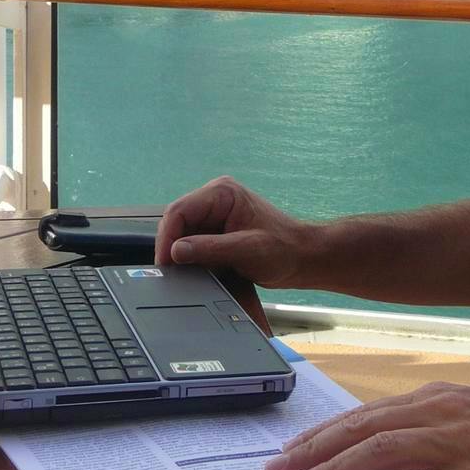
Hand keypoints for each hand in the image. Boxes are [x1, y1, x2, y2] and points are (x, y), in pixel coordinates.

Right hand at [155, 176, 316, 288]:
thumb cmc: (284, 249)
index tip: (165, 265)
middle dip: (171, 248)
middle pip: (176, 222)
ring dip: (180, 255)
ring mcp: (214, 215)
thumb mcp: (247, 250)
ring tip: (184, 276)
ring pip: (181, 234)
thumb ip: (210, 249)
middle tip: (170, 276)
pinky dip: (190, 259)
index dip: (167, 238)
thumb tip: (176, 251)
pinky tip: (195, 273)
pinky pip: (192, 243)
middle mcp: (215, 199)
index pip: (179, 211)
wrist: (303, 258)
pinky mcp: (215, 231)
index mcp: (222, 192)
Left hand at [261, 381, 469, 469]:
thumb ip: (426, 431)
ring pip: (390, 452)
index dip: (322, 435)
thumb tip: (378, 452)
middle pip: (365, 430)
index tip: (286, 454)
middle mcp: (441, 415)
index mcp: (434, 403)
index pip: (364, 416)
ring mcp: (463, 445)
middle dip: (314, 452)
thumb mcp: (468, 418)